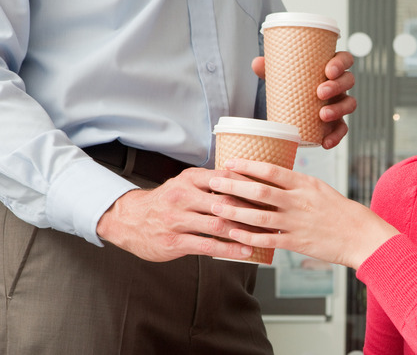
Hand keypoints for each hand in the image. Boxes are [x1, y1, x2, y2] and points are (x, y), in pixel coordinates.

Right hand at [96, 168, 262, 261]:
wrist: (129, 220)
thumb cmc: (166, 201)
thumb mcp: (185, 183)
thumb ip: (211, 181)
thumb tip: (247, 179)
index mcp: (189, 179)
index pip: (226, 178)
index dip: (250, 186)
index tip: (271, 192)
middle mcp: (183, 196)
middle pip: (226, 201)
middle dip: (253, 210)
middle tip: (275, 216)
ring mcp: (177, 219)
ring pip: (219, 224)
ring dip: (245, 231)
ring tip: (266, 236)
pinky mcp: (174, 241)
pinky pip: (207, 245)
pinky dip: (230, 249)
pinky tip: (245, 251)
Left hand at [207, 159, 398, 269]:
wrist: (361, 235)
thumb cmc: (340, 211)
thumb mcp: (320, 189)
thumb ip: (297, 184)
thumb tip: (272, 177)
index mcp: (305, 183)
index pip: (271, 170)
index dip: (247, 166)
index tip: (229, 163)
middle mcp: (299, 200)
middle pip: (259, 190)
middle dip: (233, 185)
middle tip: (213, 181)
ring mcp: (297, 222)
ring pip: (259, 216)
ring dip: (234, 211)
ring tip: (215, 207)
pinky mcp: (297, 242)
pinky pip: (268, 240)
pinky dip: (248, 237)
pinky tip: (233, 234)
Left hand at [252, 51, 356, 148]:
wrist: (290, 107)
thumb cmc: (291, 85)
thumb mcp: (280, 75)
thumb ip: (269, 68)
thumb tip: (257, 63)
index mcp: (330, 68)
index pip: (345, 60)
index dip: (341, 63)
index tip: (328, 70)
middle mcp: (339, 85)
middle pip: (348, 80)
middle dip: (337, 86)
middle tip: (320, 93)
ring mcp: (339, 103)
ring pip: (350, 103)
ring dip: (339, 109)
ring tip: (322, 115)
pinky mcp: (336, 122)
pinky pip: (342, 129)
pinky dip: (337, 136)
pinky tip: (326, 142)